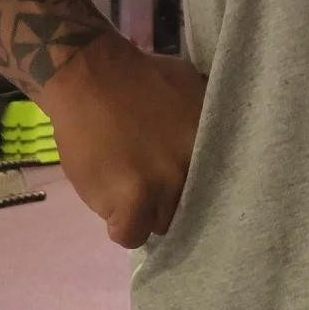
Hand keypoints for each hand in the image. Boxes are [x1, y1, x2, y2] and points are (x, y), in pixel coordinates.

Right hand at [44, 31, 206, 247]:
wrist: (90, 74)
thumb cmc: (139, 76)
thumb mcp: (189, 86)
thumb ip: (204, 121)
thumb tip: (218, 144)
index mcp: (208, 141)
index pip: (217, 187)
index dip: (198, 190)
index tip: (183, 186)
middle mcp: (190, 167)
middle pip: (187, 208)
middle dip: (169, 199)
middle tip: (149, 183)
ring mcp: (161, 186)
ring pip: (159, 224)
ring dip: (143, 212)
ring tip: (128, 188)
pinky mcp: (129, 201)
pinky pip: (130, 235)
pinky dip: (121, 226)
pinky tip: (113, 204)